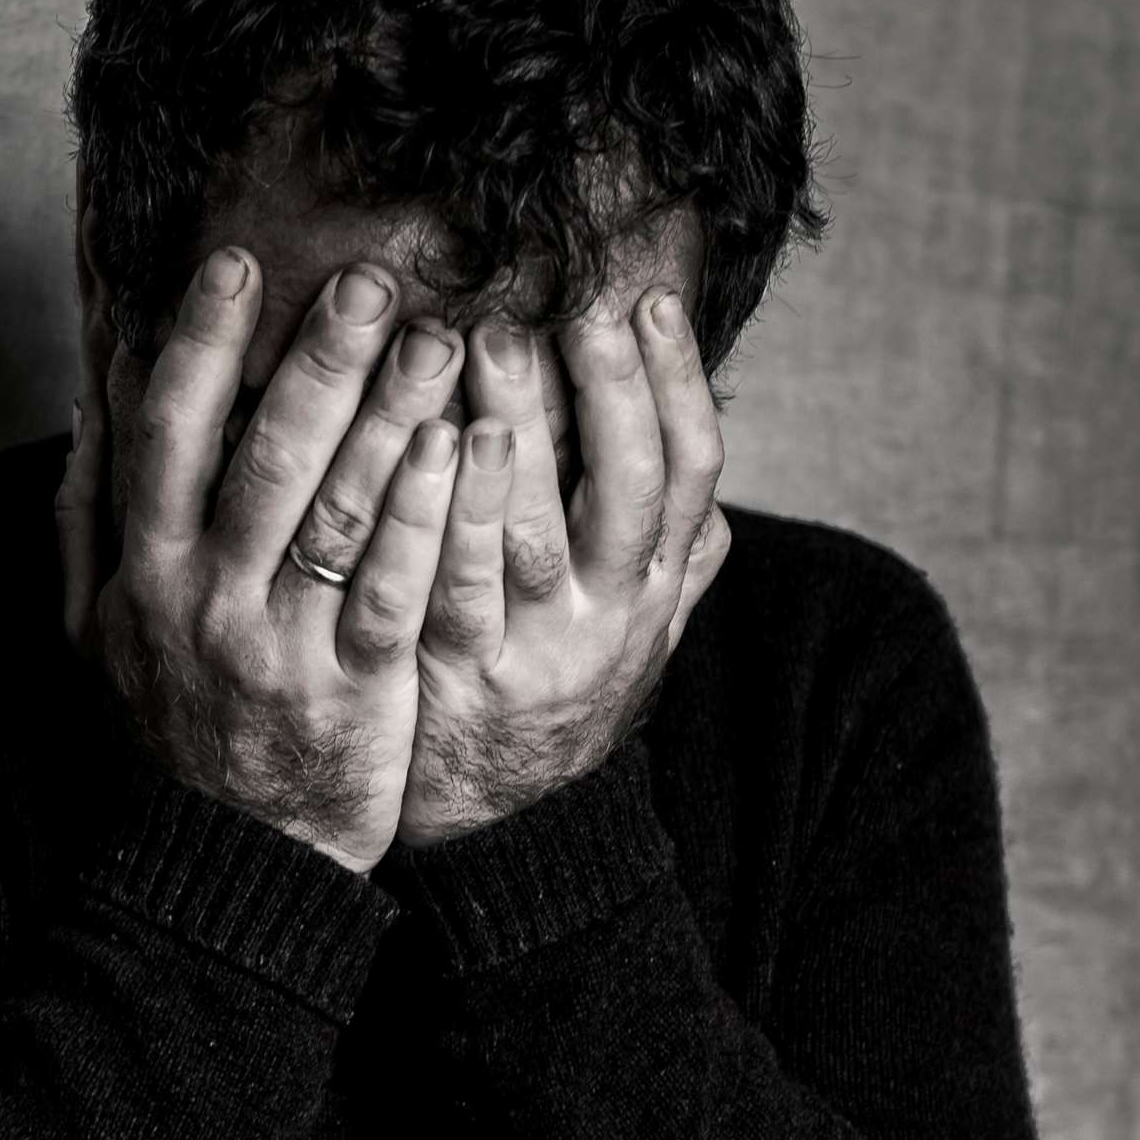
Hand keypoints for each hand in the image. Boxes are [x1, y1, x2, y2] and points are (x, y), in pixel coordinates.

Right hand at [58, 247, 470, 873]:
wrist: (227, 859)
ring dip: (388, 417)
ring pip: (338, 513)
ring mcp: (283, 643)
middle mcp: (206, 598)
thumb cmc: (172, 726)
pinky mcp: (357, 685)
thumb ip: (90, 510)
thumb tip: (94, 391)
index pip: (168, 435)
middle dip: (313, 361)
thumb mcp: (97, 629)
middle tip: (366, 278)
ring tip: (439, 338)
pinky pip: (396, 586)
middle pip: (263, 458)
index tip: (238, 263)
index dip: (200, 345)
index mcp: (144, 571)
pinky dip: (427, 514)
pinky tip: (460, 446)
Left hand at [395, 285, 730, 846]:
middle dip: (612, 390)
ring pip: (540, 529)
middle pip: (634, 488)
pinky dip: (447, 513)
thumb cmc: (563, 708)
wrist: (511, 839)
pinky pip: (456, 586)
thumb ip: (675, 570)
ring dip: (521, 431)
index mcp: (656, 588)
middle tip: (579, 309)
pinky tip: (428, 446)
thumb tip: (710, 495)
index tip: (649, 300)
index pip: (693, 471)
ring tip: (490, 345)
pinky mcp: (462, 679)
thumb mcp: (641, 642)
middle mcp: (613, 617)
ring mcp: (539, 650)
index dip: (677, 383)